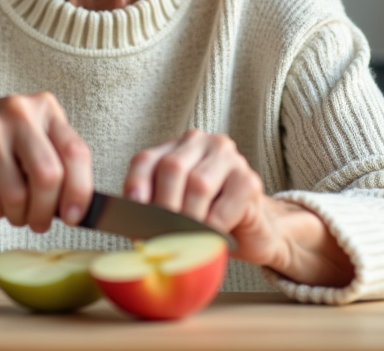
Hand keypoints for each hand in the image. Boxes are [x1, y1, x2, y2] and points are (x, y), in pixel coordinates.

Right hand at [0, 92, 91, 232]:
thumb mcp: (30, 137)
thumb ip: (57, 160)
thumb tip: (80, 208)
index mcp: (43, 107)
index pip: (76, 151)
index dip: (80, 190)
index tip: (76, 216)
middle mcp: (17, 112)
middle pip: (49, 177)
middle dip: (46, 211)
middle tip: (39, 222)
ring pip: (18, 196)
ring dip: (17, 215)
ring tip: (11, 207)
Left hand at [123, 130, 353, 286]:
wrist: (253, 231)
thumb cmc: (207, 219)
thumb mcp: (174, 210)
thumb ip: (154, 210)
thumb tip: (130, 229)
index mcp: (178, 147)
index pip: (146, 159)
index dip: (135, 185)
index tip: (130, 211)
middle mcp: (204, 144)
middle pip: (172, 167)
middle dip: (162, 205)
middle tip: (158, 234)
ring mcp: (230, 158)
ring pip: (198, 183)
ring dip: (187, 218)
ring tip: (183, 239)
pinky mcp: (250, 181)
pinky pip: (224, 205)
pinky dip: (211, 227)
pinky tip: (209, 238)